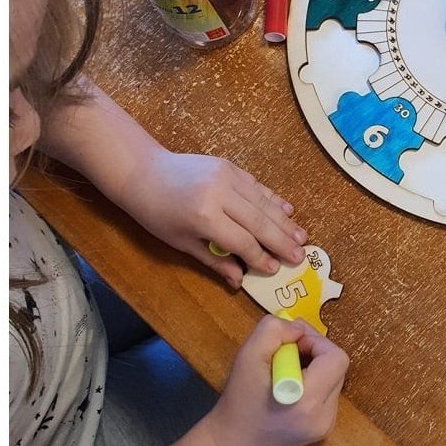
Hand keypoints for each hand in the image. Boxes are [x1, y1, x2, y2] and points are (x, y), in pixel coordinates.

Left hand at [118, 150, 307, 287]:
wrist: (144, 173)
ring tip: (302, 237)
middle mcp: (221, 194)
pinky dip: (273, 199)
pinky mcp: (230, 166)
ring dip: (284, 221)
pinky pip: (257, 186)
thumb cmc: (157, 214)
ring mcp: (227, 176)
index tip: (275, 269)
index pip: (243, 241)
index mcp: (205, 217)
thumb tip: (240, 280)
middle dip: (282, 241)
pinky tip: (287, 211)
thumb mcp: (182, 243)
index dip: (261, 257)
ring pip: (263, 202)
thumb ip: (214, 260)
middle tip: (300, 255)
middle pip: (260, 222)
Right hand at [204, 315, 348, 445]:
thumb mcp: (248, 354)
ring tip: (287, 371)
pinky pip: (329, 391)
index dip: (315, 342)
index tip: (291, 344)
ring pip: (334, 377)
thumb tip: (299, 328)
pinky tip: (292, 385)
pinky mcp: (323, 428)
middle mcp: (323, 417)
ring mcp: (325, 425)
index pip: (335, 358)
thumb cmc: (239, 399)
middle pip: (337, 366)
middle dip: (314, 351)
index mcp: (306, 401)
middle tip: (287, 353)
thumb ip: (274, 330)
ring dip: (315, 365)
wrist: (232, 441)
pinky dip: (314, 381)